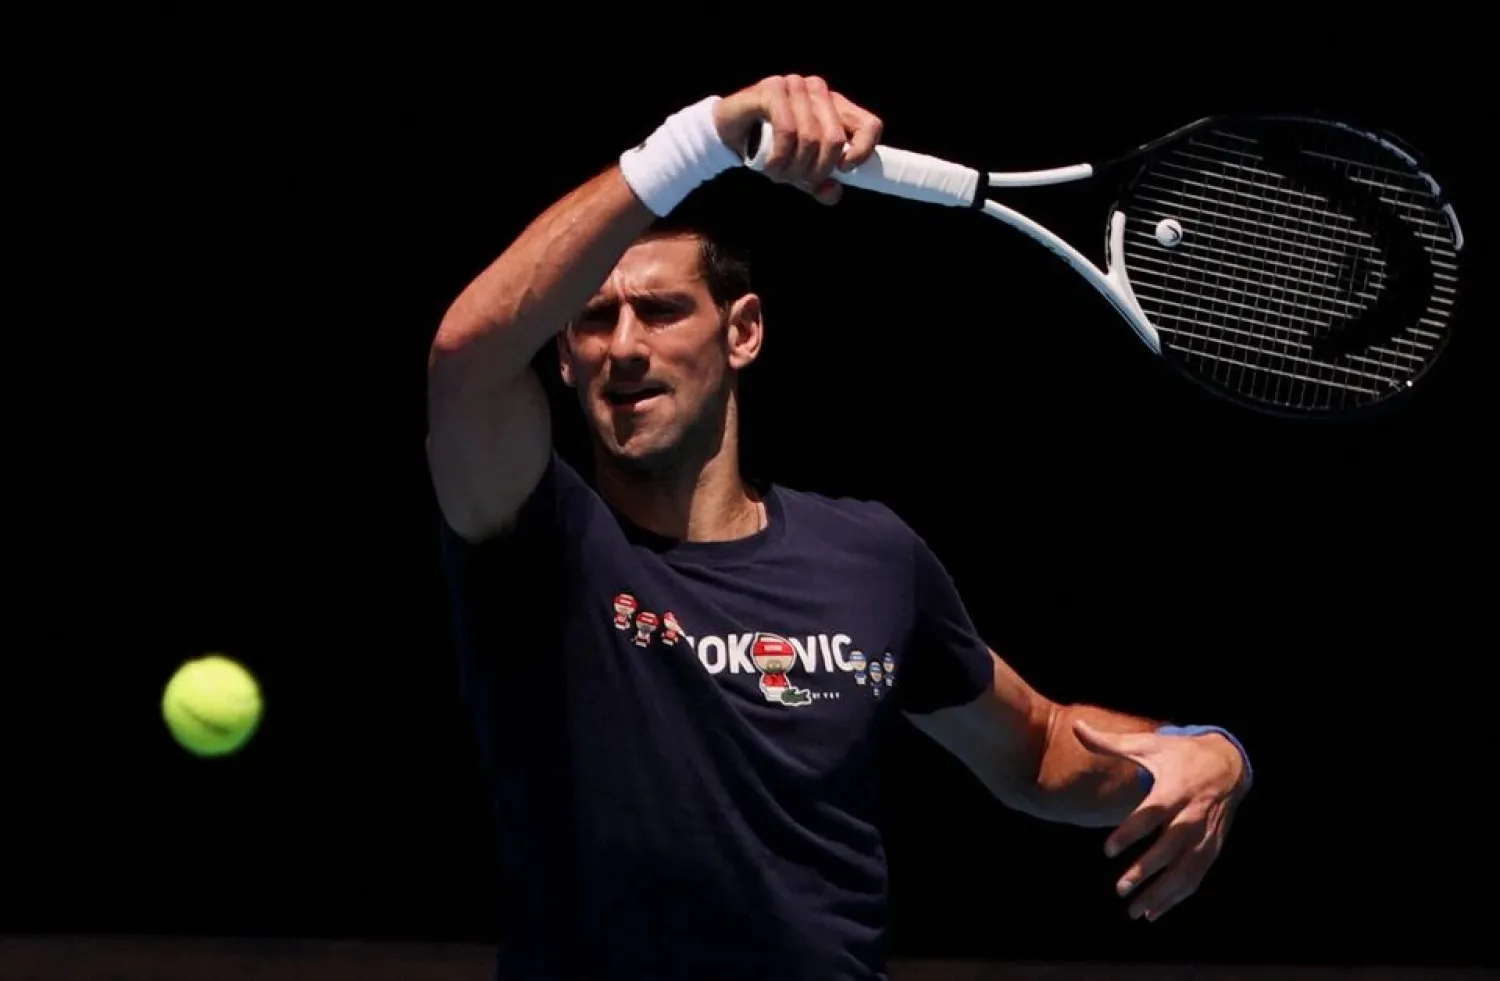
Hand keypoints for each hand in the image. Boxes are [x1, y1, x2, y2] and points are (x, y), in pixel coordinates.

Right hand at [713, 74, 882, 204]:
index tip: (844, 171)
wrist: (727, 133)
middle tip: (797, 181)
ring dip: (793, 168)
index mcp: (835, 107)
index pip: (870, 125)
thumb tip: (834, 192)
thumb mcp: (798, 171)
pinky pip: (788, 130)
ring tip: (778, 174)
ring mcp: (796, 86)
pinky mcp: (774, 89)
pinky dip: (780, 157)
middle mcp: (819, 91)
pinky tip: (769, 166)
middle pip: (835, 140)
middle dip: (815, 171)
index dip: (864, 151)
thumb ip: (819, 184)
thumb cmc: (768, 148)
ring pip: (810, 138)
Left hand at [1073, 720, 1248, 921]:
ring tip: (1135, 911)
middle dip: (1146, 870)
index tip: (1108, 850)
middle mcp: (1193, 814)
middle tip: (1120, 889)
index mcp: (1175, 788)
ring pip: (1185, 869)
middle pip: (1170, 847)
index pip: (1151, 814)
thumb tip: (1075, 728)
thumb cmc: (1179, 754)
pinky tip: (1155, 912)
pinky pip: (1196, 876)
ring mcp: (1206, 834)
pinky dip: (1178, 896)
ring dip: (1162, 893)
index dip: (1131, 832)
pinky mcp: (1212, 847)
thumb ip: (1110, 743)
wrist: (1227, 763)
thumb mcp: (1148, 745)